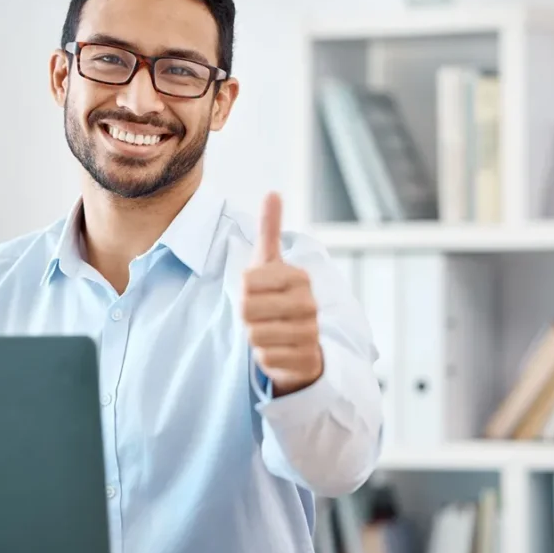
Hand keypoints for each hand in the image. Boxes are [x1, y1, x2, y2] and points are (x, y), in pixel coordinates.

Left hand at [242, 192, 322, 395]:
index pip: (247, 282)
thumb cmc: (278, 299)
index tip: (258, 293)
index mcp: (299, 277)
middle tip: (261, 316)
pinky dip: (264, 356)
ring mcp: (310, 333)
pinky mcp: (305, 360)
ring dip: (254, 336)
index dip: (243, 290)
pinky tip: (277, 350)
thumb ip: (270, 230)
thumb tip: (273, 192)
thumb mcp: (271, 264)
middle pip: (247, 309)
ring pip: (255, 335)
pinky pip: (265, 357)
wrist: (301, 343)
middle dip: (246, 316)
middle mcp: (309, 304)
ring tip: (269, 331)